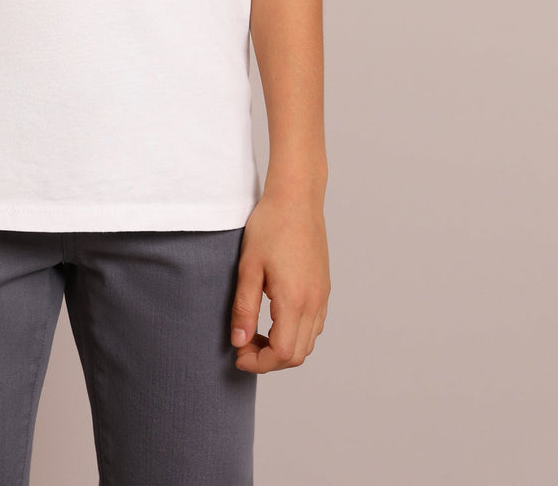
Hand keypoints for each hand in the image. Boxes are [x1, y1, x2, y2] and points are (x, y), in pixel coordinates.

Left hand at [230, 192, 329, 372]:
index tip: (238, 354)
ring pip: (308, 343)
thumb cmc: (270, 226)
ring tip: (256, 332)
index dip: (259, 362)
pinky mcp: (324, 288)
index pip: (282, 353)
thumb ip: (244, 307)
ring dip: (283, 348)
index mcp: (295, 300)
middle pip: (297, 355)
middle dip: (269, 360)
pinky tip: (274, 319)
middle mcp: (314, 303)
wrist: (297, 198)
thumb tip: (238, 341)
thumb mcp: (249, 267)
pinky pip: (314, 326)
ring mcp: (322, 296)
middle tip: (243, 345)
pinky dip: (295, 334)